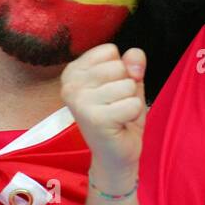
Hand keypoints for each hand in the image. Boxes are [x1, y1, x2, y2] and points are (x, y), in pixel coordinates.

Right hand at [61, 44, 147, 184]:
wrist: (116, 154)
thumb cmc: (120, 114)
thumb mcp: (128, 80)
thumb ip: (132, 61)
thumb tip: (134, 62)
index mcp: (73, 71)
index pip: (110, 51)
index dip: (121, 69)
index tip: (110, 89)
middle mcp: (70, 85)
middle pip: (119, 67)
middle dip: (126, 86)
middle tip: (115, 105)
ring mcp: (80, 102)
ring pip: (127, 85)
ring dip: (130, 101)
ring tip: (117, 114)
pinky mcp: (95, 119)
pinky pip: (133, 104)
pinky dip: (133, 114)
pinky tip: (120, 124)